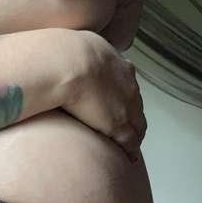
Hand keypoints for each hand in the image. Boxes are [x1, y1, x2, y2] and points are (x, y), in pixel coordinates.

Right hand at [62, 30, 146, 162]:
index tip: (117, 104)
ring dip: (134, 134)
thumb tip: (68, 50)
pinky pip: (130, 142)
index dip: (123, 96)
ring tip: (129, 146)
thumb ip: (81, 51)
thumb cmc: (64, 52)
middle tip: (126, 128)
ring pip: (137, 125)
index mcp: (118, 66)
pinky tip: (128, 158)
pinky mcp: (119, 125)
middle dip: (132, 116)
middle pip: (136, 105)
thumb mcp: (77, 44)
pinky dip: (130, 151)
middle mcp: (128, 85)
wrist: (67, 62)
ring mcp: (126, 106)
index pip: (127, 85)